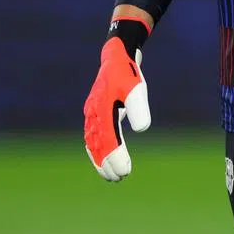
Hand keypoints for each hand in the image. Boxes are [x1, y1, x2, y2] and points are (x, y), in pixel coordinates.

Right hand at [83, 21, 150, 180]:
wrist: (116, 55)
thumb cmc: (127, 72)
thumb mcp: (136, 87)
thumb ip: (138, 106)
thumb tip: (142, 129)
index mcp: (102, 108)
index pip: (108, 139)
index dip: (115, 156)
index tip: (125, 171)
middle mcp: (93, 113)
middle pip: (98, 144)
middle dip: (107, 163)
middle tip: (119, 178)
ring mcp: (92, 112)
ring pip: (93, 142)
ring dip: (100, 159)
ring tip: (110, 176)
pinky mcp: (94, 111)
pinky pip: (91, 136)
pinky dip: (95, 150)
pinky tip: (101, 159)